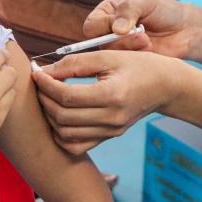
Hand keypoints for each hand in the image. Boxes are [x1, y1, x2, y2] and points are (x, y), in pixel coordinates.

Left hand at [32, 50, 182, 153]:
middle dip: (44, 98)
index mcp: (112, 95)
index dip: (46, 84)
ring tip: (48, 97)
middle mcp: (111, 118)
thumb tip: (44, 70)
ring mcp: (110, 131)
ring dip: (49, 116)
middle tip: (39, 82)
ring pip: (64, 134)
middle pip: (62, 116)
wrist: (165, 86)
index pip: (67, 96)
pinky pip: (76, 145)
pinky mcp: (109, 137)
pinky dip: (60, 134)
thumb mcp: (109, 56)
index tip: (36, 71)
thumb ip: (75, 62)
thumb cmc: (138, 65)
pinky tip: (58, 115)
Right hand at [83, 0, 192, 58]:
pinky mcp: (129, 62)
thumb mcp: (146, 2)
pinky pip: (124, 64)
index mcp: (107, 13)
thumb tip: (116, 29)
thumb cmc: (164, 11)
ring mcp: (118, 49)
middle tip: (140, 33)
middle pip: (98, 43)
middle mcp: (108, 32)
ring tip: (147, 39)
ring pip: (111, 55)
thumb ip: (128, 10)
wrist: (185, 30)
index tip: (121, 26)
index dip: (103, 27)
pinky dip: (137, 55)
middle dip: (120, 39)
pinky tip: (150, 48)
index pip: (91, 25)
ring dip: (130, 46)